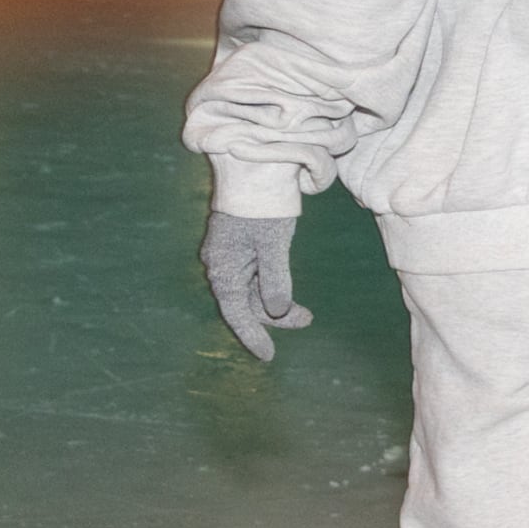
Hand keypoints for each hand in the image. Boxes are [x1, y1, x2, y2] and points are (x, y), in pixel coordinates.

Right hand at [199, 211, 308, 360]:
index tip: (268, 356)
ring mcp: (228, 256)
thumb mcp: (274, 245)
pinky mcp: (238, 246)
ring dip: (276, 302)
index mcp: (224, 268)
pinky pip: (252, 275)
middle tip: (307, 320)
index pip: (236, 313)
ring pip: (251, 290)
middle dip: (275, 316)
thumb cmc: (265, 207)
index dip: (253, 336)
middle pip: (246, 303)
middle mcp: (220, 265)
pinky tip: (286, 291)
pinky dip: (271, 286)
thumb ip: (275, 280)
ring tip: (306, 313)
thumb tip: (276, 311)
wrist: (255, 171)